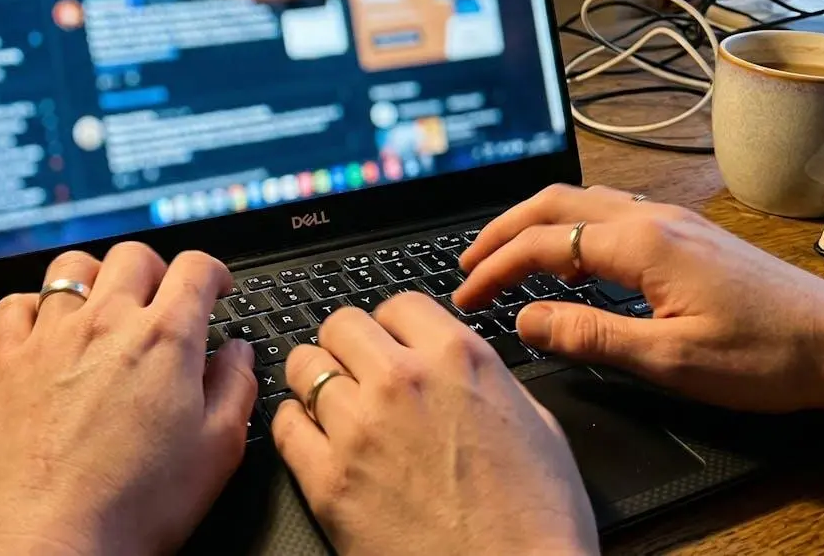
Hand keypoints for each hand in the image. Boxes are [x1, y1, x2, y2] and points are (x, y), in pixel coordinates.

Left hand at [0, 245, 256, 555]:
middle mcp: (106, 322)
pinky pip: (17, 302)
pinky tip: (48, 330)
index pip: (195, 267)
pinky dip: (35, 305)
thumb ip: (235, 389)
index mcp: (166, 340)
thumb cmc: (131, 507)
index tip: (215, 288)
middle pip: (134, 255)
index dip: (213, 271)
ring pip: (73, 266)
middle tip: (163, 300)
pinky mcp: (6, 360)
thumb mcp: (216, 453)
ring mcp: (51, 336)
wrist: (44, 540)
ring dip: (96, 276)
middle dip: (157, 269)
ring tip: (104, 305)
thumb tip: (237, 353)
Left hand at [270, 293, 598, 555]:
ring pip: (304, 367)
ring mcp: (359, 429)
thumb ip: (488, 380)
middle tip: (357, 370)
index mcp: (460, 359)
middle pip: (341, 324)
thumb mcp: (537, 424)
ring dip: (316, 381)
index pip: (399, 303)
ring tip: (332, 402)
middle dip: (347, 345)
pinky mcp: (327, 481)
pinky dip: (295, 426)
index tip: (393, 342)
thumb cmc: (539, 520)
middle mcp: (403, 381)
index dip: (394, 325)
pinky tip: (315, 439)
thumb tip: (461, 368)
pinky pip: (284, 425)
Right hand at [454, 184, 823, 437]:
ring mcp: (674, 219)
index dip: (495, 269)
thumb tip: (525, 321)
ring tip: (506, 253)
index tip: (466, 297)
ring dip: (536, 221)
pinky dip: (570, 223)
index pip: (543, 243)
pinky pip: (611, 209)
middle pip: (555, 202)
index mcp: (643, 243)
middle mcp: (654, 218)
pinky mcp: (690, 233)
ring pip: (583, 199)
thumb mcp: (669, 361)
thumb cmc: (766, 357)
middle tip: (468, 263)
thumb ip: (589, 336)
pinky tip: (570, 251)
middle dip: (502, 230)